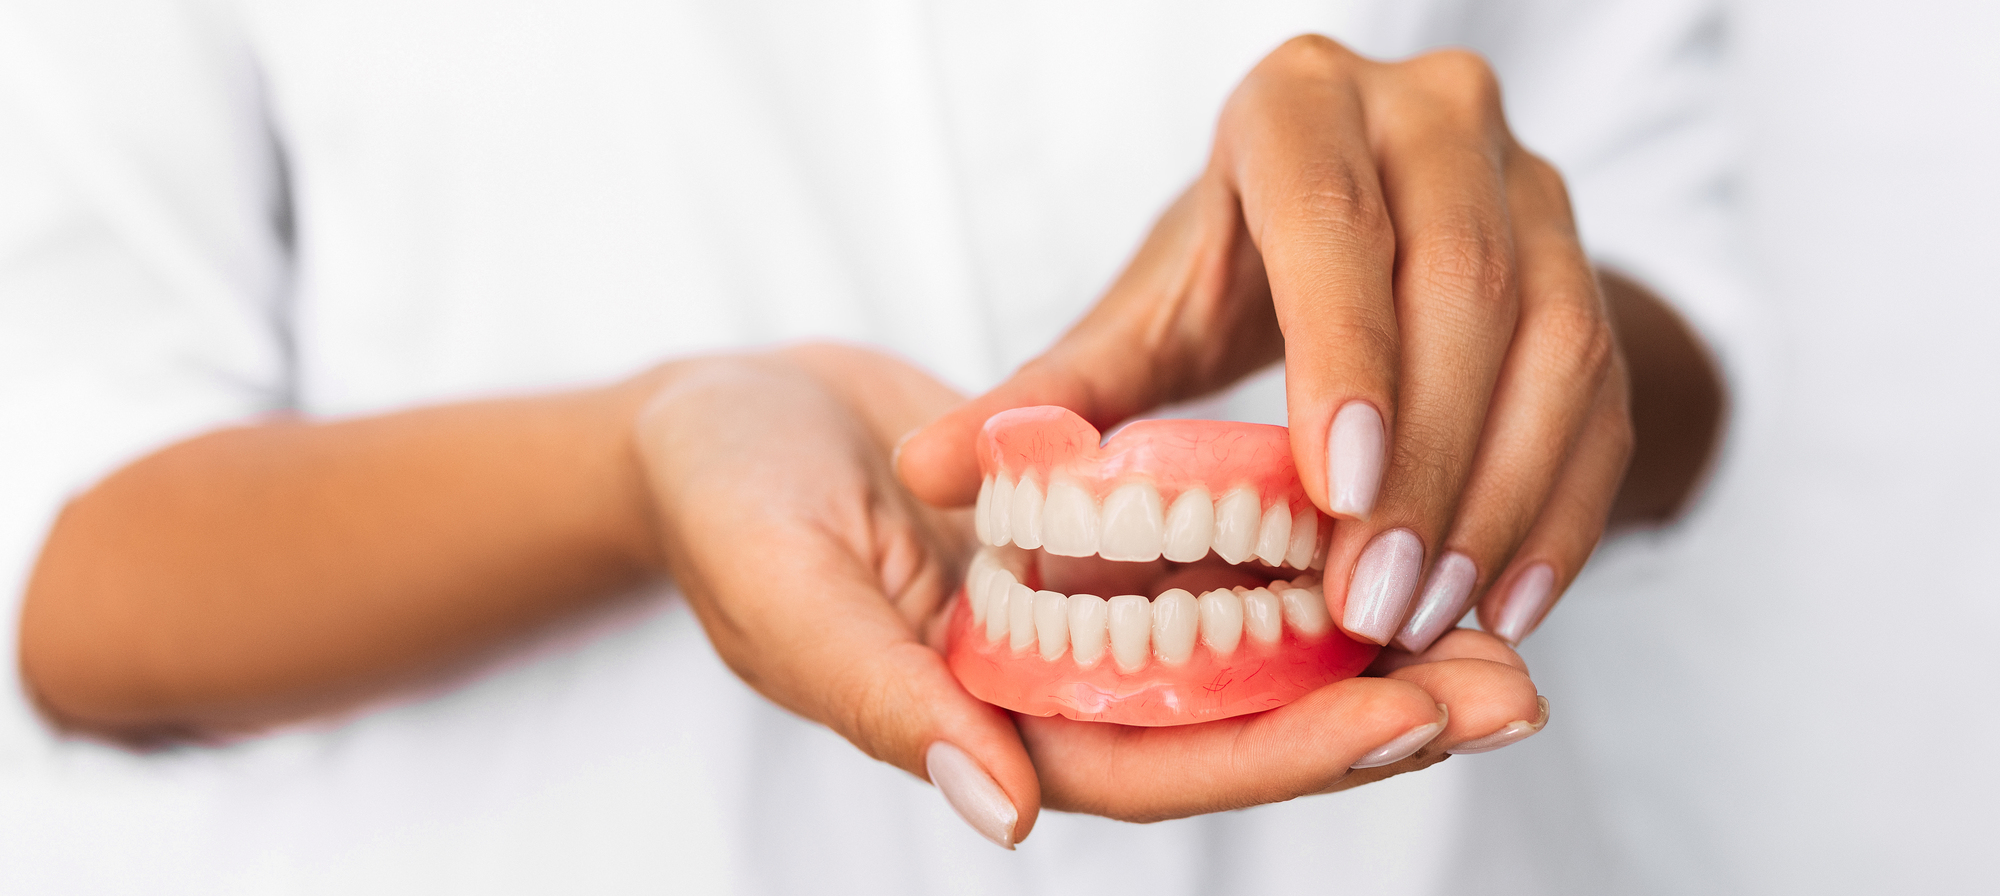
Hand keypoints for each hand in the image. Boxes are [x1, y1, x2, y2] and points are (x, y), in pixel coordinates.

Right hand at [636, 344, 1541, 845]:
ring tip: (1502, 632)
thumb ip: (882, 696)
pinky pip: (1216, 555)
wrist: (718, 412)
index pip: (1156, 762)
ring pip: (1247, 645)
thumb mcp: (785, 591)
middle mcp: (1053, 686)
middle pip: (1235, 721)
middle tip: (1513, 693)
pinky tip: (1403, 526)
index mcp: (983, 722)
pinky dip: (1307, 551)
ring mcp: (1081, 613)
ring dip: (1369, 641)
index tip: (1407, 720)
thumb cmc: (724, 501)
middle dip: (1373, 714)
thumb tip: (998, 810)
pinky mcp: (1097, 538)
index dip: (1283, 751)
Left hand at [899, 36, 1631, 652]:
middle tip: (1376, 605)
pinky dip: (1568, 507)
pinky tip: (1514, 603)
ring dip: (1502, 497)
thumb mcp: (1146, 314)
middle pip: (1462, 287)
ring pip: (1557, 341)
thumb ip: (1057, 392)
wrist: (1361, 238)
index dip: (1345, 350)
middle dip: (1426, 462)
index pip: (1332, 216)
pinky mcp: (1591, 265)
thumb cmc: (1233, 269)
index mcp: (1299, 107)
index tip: (1333, 492)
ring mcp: (1531, 183)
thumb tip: (929, 471)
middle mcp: (1433, 116)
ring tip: (1436, 621)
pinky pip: (1608, 390)